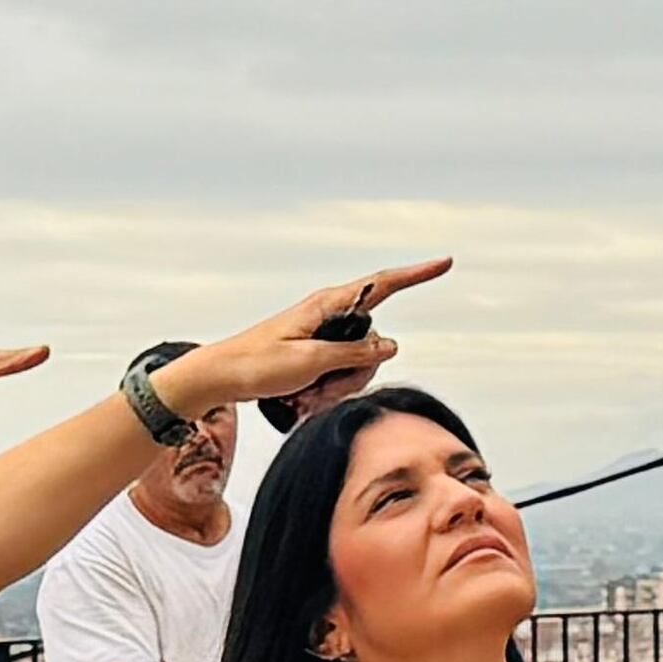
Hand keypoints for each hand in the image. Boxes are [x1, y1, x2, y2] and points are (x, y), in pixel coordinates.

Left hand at [161, 260, 455, 417]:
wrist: (218, 378)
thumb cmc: (255, 365)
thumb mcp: (308, 363)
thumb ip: (353, 355)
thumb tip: (389, 346)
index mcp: (326, 305)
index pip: (381, 285)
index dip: (415, 275)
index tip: (444, 263)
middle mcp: (328, 316)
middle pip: (372, 344)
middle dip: (355, 373)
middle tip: (318, 388)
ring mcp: (322, 337)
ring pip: (356, 365)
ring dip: (336, 387)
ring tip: (303, 394)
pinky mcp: (314, 355)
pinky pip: (337, 376)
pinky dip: (324, 391)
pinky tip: (300, 398)